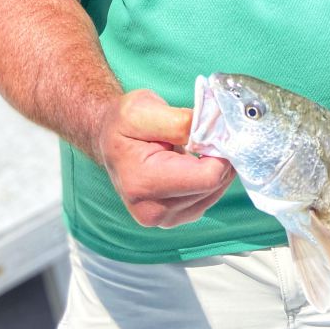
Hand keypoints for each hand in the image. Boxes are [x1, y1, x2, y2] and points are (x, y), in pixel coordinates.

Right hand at [97, 89, 234, 227]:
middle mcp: (152, 210)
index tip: (215, 130)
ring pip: (214, 194)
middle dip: (219, 158)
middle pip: (213, 187)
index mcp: (143, 183)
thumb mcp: (143, 109)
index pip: (207, 177)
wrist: (109, 140)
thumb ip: (180, 122)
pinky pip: (207, 199)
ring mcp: (163, 219)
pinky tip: (194, 163)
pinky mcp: (173, 219)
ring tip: (197, 148)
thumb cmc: (123, 122)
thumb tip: (214, 132)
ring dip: (215, 169)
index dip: (220, 151)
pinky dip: (209, 180)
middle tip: (207, 135)